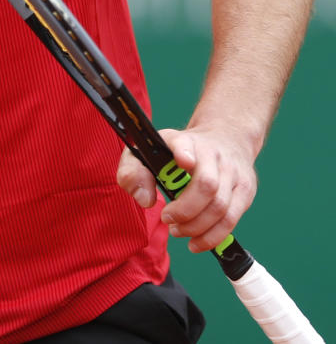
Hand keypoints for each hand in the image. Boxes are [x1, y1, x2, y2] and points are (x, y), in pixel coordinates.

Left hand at [117, 125, 257, 252]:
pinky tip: (196, 242)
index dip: (184, 152)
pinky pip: (232, 219)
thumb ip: (134, 171)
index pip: (185, 143)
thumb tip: (144, 199)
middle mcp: (212, 153)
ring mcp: (233, 171)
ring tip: (177, 231)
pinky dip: (213, 237)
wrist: (225, 138)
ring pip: (220, 207)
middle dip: (185, 210)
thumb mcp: (152, 151)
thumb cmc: (179, 152)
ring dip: (196, 227)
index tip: (182, 162)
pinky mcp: (245, 189)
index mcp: (185, 140)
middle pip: (206, 185)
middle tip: (167, 219)